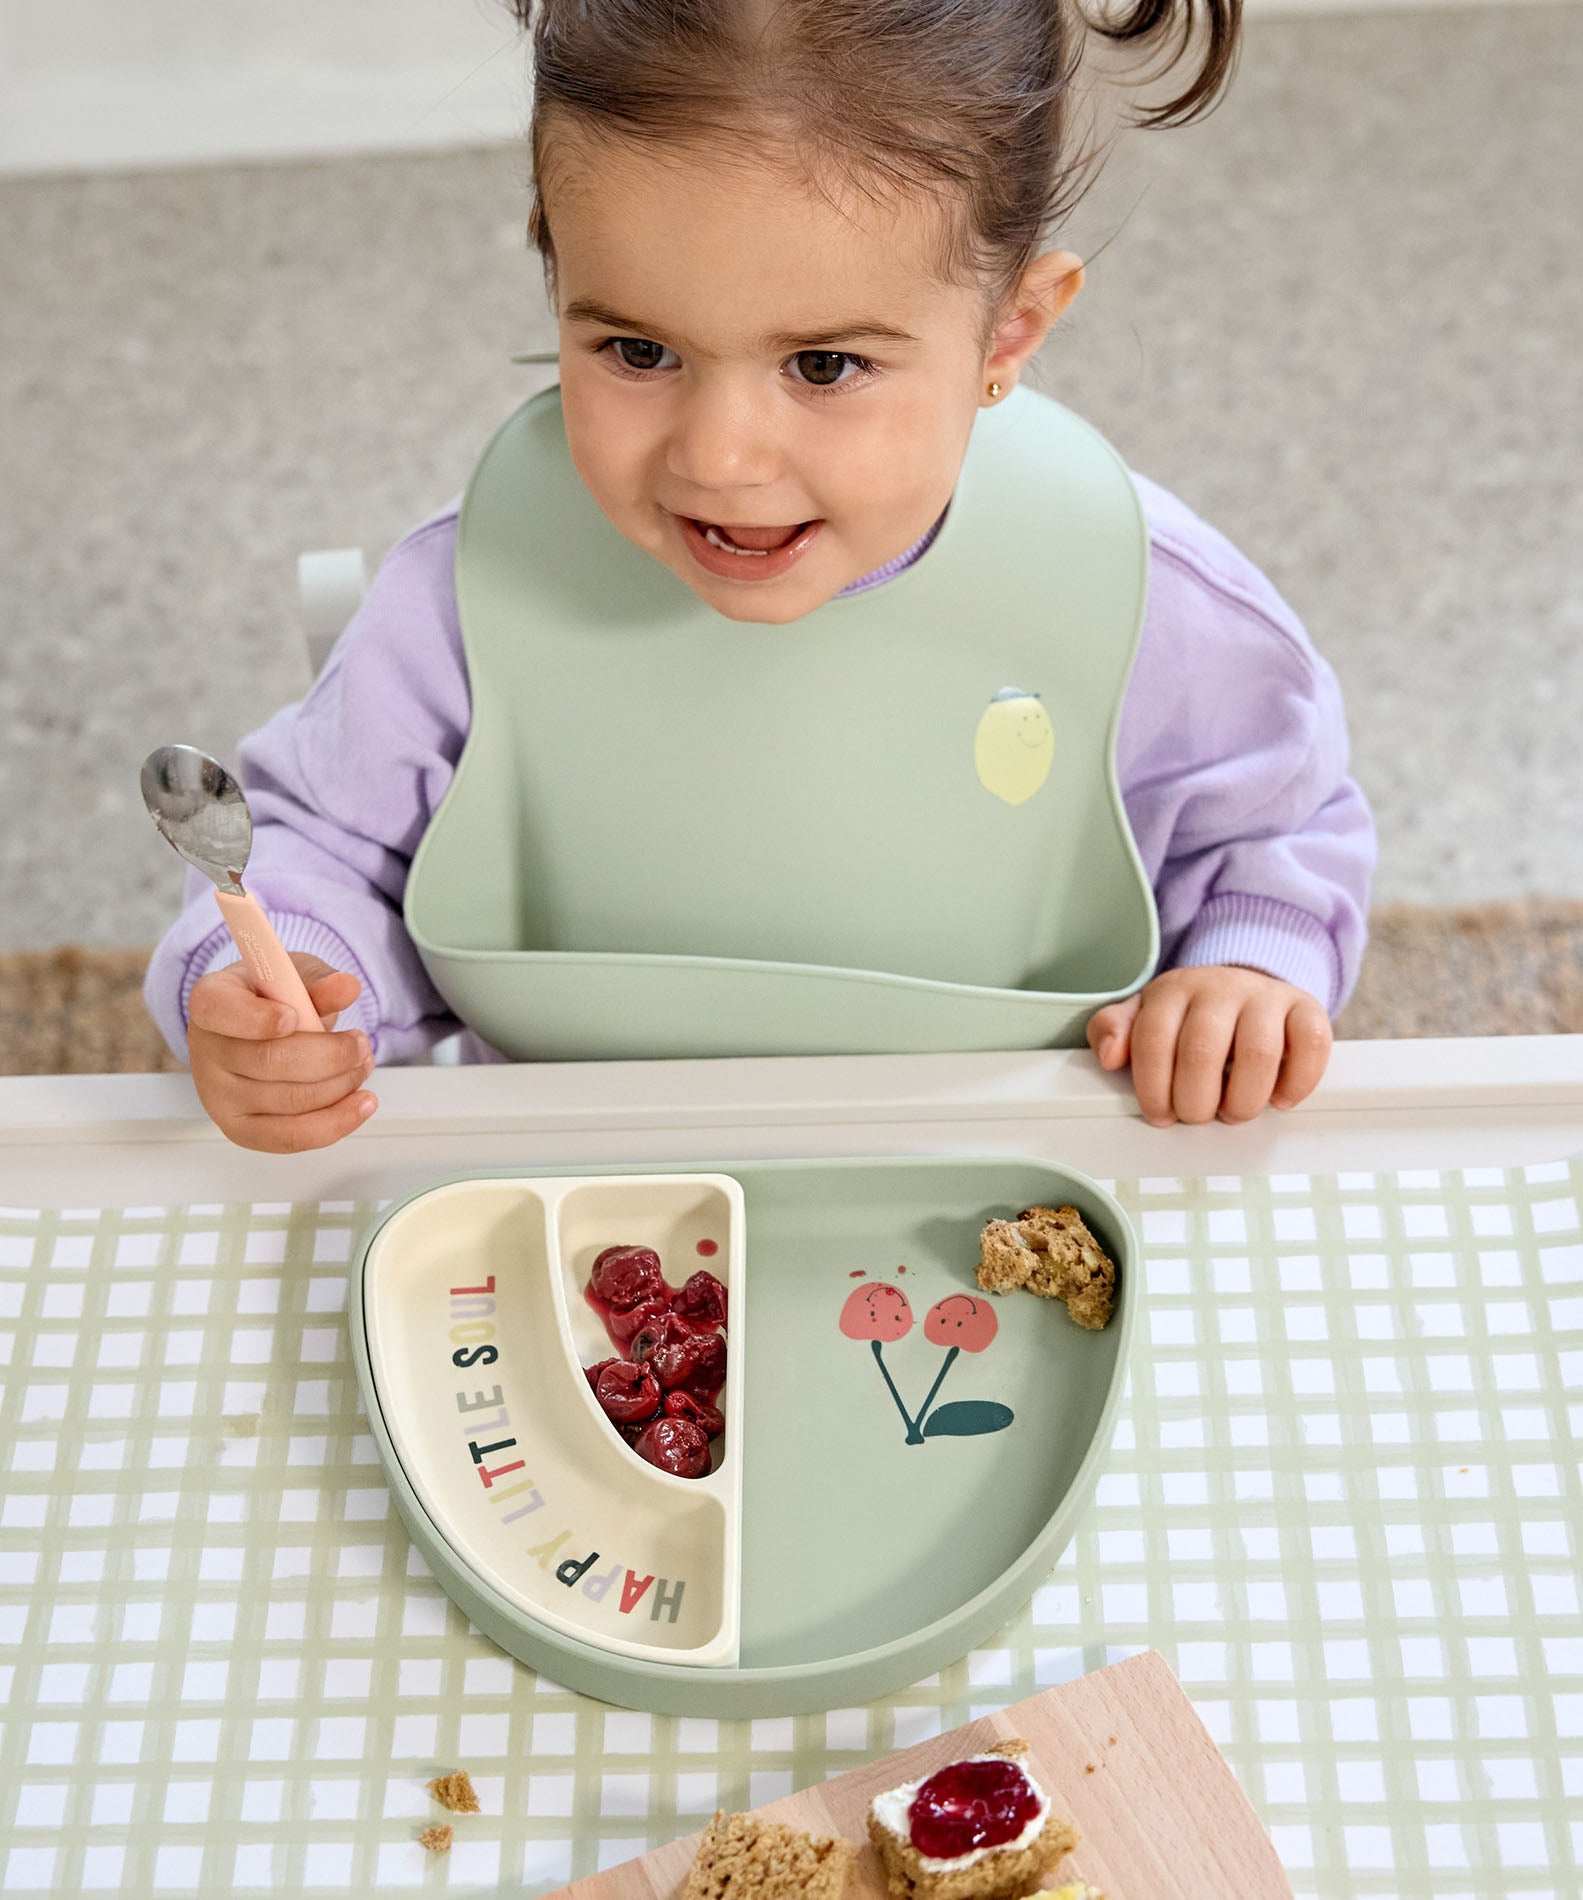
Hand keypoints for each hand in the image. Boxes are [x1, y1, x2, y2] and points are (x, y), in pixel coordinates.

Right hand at [187, 953, 377, 1152]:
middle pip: (268, 1061)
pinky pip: (289, 1137)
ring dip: (340, 1085)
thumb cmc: (274, 999)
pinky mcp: (239, 1128)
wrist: (260, 1033)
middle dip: (330, 1055)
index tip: (294, 1017)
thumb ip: (319, 981)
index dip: (256, 1018)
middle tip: (361, 1043)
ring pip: (287, 1100)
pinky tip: (360, 1104)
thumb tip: (347, 987)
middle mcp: (205, 1050)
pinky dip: (334, 1122)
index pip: (219, 1010)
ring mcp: (217, 1095)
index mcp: (211, 1001)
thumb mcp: (295, 978)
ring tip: (362, 1064)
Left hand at [1086, 964, 1332, 1126]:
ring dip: (1243, 1100)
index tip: (1160, 1114)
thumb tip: (1109, 1055)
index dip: (1153, 1088)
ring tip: (1233, 1112)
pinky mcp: (1306, 1009)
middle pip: (1203, 1051)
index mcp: (1174, 990)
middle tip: (1196, 1116)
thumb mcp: (1144, 1014)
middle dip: (1195, 1101)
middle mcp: (1220, 987)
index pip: (1154, 1040)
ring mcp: (1266, 996)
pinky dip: (1298, 1082)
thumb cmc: (1190, 1014)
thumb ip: (1114, 1030)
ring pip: (1258, 1053)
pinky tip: (1280, 1100)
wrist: (1245, 986)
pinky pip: (1312, 1044)